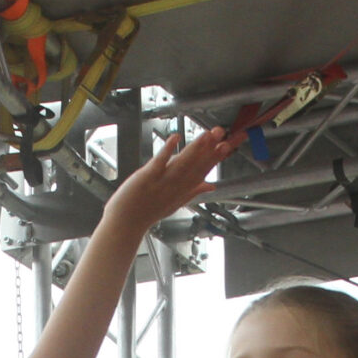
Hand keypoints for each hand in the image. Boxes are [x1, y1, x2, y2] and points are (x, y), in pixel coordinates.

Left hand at [102, 126, 237, 236]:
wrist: (127, 223)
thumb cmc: (148, 212)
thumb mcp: (176, 202)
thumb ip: (194, 191)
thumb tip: (211, 185)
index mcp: (184, 190)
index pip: (205, 171)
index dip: (218, 157)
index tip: (230, 145)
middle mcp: (176, 187)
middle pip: (197, 166)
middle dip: (212, 150)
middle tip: (225, 135)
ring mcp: (162, 182)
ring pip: (183, 164)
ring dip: (196, 148)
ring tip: (209, 134)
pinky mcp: (147, 177)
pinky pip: (159, 162)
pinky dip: (167, 149)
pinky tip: (176, 137)